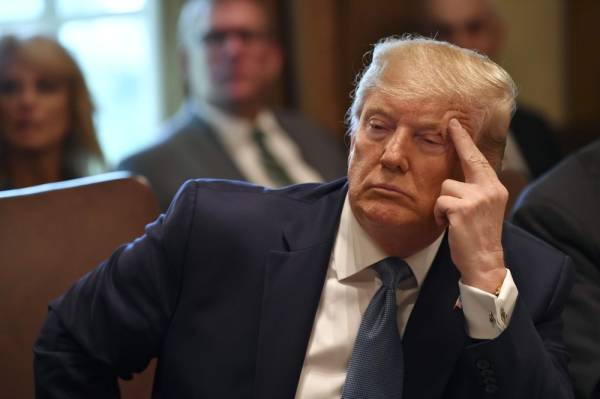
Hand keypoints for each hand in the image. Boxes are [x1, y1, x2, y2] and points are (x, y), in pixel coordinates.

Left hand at [433, 119, 506, 292]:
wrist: (484, 261)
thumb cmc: (478, 236)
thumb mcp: (482, 209)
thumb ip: (474, 190)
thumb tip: (458, 175)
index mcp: (495, 189)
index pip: (480, 160)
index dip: (467, 142)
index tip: (457, 125)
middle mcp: (490, 190)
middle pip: (468, 160)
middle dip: (458, 141)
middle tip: (449, 124)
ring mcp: (477, 198)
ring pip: (445, 186)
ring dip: (442, 204)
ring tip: (452, 219)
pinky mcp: (462, 208)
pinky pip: (439, 202)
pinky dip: (438, 215)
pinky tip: (448, 225)